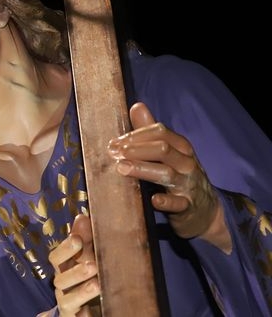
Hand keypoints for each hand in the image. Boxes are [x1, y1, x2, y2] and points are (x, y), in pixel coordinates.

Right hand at [48, 213, 100, 315]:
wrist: (80, 310)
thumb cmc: (84, 278)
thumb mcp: (86, 256)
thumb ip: (84, 238)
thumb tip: (82, 216)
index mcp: (63, 269)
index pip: (56, 257)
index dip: (65, 249)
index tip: (77, 239)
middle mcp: (62, 286)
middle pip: (60, 278)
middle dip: (76, 271)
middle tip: (93, 264)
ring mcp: (67, 304)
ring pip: (67, 299)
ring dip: (82, 291)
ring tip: (98, 284)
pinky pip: (76, 316)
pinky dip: (84, 312)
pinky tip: (94, 306)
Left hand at [108, 102, 222, 242]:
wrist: (205, 212)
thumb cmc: (180, 176)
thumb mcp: (168, 153)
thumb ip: (150, 132)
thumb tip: (136, 106)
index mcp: (180, 147)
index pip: (159, 132)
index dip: (135, 135)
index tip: (113, 143)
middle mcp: (186, 163)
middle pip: (162, 148)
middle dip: (135, 149)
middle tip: (112, 153)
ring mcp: (188, 185)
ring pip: (167, 173)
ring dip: (143, 169)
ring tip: (122, 168)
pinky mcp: (188, 207)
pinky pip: (179, 204)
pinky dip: (166, 201)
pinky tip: (153, 200)